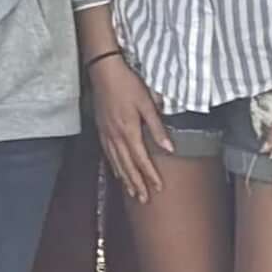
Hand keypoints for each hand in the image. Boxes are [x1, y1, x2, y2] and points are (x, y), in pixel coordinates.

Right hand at [88, 54, 166, 200]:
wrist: (103, 72)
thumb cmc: (127, 84)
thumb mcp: (147, 103)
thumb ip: (157, 127)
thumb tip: (169, 147)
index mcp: (129, 131)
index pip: (142, 160)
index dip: (150, 175)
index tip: (158, 188)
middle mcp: (116, 137)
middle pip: (128, 166)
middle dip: (137, 184)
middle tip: (144, 199)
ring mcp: (107, 134)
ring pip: (117, 162)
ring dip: (125, 179)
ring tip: (132, 191)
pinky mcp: (102, 129)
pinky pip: (108, 154)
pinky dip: (114, 166)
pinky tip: (118, 171)